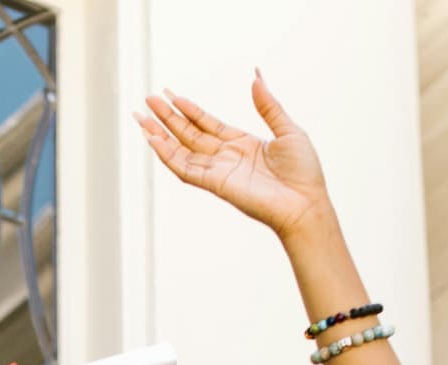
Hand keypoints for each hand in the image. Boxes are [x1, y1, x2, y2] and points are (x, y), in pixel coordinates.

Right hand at [135, 74, 330, 240]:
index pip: (207, 124)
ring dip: (160, 134)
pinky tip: (153, 140)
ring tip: (141, 117)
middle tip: (148, 100)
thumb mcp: (288, 130)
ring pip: (181, 150)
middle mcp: (226, 158)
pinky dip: (168, 155)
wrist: (306, 203)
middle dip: (168, 117)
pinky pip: (185, 169)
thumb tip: (256, 77)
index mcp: (242, 144)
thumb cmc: (303, 173)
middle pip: (189, 134)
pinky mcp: (215, 184)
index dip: (189, 109)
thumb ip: (268, 105)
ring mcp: (219, 171)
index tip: (172, 94)